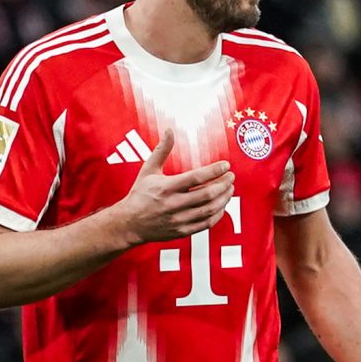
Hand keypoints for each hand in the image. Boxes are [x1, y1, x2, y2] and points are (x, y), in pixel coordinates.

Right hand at [115, 129, 233, 245]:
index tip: (225, 165)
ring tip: (230, 189)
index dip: (214, 170)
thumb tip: (169, 130)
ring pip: (209, 210)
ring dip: (224, 199)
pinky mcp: (181, 231)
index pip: (196, 177)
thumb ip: (162, 150)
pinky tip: (221, 205)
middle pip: (207, 194)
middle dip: (223, 184)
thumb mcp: (148, 170)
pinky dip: (217, 214)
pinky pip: (206, 224)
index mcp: (166, 187)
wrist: (129, 224)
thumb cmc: (139, 194)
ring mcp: (178, 220)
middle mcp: (173, 204)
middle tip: (231, 177)